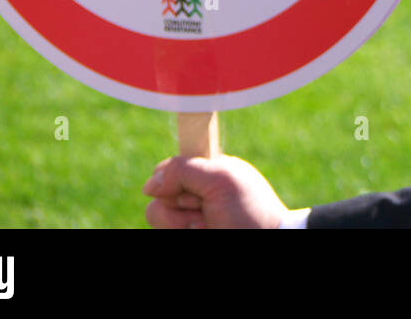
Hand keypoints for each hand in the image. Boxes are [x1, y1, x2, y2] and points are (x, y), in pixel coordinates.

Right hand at [143, 154, 291, 227]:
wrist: (263, 243)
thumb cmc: (249, 212)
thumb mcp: (221, 179)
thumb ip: (184, 170)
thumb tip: (148, 186)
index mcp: (207, 172)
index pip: (170, 167)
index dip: (175, 177)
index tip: (198, 187)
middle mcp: (194, 194)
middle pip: (159, 190)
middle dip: (182, 202)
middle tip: (209, 208)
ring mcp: (188, 217)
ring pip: (156, 213)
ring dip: (181, 221)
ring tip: (208, 225)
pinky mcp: (184, 231)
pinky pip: (161, 229)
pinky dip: (179, 230)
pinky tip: (203, 232)